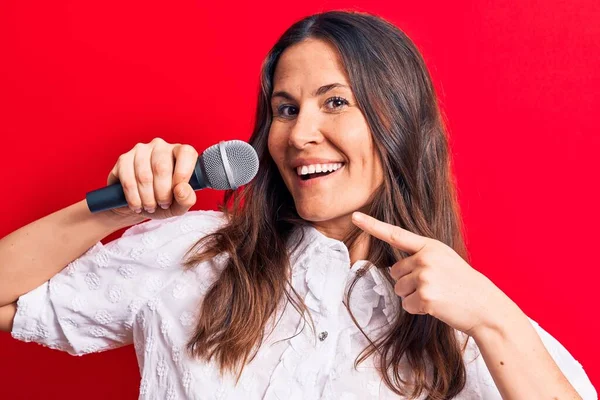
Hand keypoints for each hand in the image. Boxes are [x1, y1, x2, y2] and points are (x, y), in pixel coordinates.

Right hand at [106, 137, 197, 220]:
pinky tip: (137, 205)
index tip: (177, 192)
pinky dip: (133, 198)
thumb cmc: (164, 201)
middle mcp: (161, 146)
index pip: (186, 153)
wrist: (139, 205)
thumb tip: (181, 189)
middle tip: (163, 204)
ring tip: (150, 206)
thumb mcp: (179, 205)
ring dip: (147, 198)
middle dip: (163, 193)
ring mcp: (141, 150)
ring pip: (144, 176)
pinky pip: (128, 180)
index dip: (183, 174)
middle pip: (162, 168)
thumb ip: (186, 199)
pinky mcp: (123, 159)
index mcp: (180, 153)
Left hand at [351, 211, 507, 336]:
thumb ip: (420, 259)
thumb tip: (394, 271)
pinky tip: (437, 306)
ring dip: (414, 297)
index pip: (396, 234)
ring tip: (438, 296)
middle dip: (409, 283)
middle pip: (395, 273)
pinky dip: (419, 310)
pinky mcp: (425, 296)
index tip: (355, 216)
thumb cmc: (464, 285)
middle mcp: (425, 258)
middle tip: (435, 287)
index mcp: (430, 246)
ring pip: (400, 290)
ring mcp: (425, 276)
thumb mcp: (444, 261)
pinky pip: (407, 306)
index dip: (373, 225)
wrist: (486, 307)